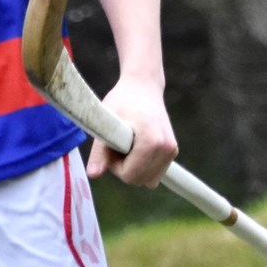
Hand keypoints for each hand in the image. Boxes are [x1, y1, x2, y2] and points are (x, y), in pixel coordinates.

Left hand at [85, 74, 177, 188]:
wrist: (143, 86)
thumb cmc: (122, 100)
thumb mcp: (106, 123)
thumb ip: (99, 152)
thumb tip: (93, 175)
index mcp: (152, 143)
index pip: (129, 176)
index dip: (114, 165)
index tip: (111, 146)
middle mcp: (167, 149)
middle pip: (139, 180)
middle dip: (124, 167)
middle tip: (118, 144)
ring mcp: (172, 151)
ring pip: (148, 180)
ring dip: (134, 168)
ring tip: (128, 144)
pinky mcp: (172, 151)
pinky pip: (155, 173)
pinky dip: (143, 166)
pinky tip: (137, 146)